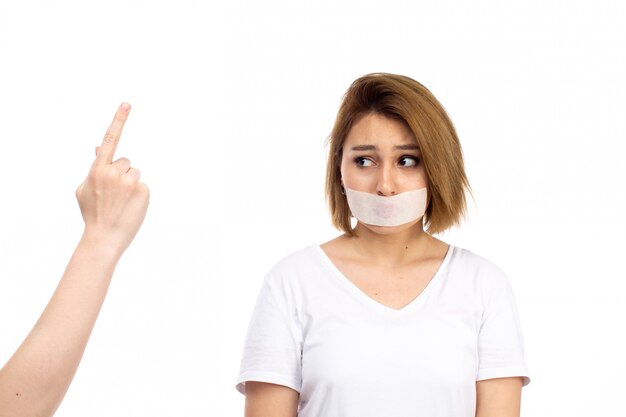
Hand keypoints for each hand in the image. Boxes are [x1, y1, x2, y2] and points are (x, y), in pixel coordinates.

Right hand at [75, 103, 149, 254]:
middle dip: (121, 174)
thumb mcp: (86, 187)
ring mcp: (129, 182)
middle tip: (114, 195)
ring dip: (131, 184)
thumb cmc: (93, 212)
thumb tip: (99, 146)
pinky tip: (130, 207)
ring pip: (135, 173)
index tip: (127, 104)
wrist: (103, 237)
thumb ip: (95, 166)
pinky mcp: (143, 191)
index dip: (118, 121)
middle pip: (126, 162)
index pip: (110, 140)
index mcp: (97, 170)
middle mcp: (113, 173)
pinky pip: (143, 185)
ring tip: (121, 202)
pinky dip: (139, 195)